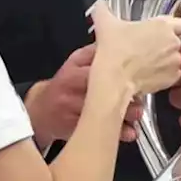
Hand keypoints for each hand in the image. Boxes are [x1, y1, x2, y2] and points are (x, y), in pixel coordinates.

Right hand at [24, 45, 145, 143]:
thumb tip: (118, 46)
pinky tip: (128, 133)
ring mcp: (69, 110)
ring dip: (121, 117)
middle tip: (139, 102)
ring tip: (136, 116)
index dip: (118, 75)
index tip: (136, 78)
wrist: (40, 110)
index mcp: (72, 71)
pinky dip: (114, 134)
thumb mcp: (74, 63)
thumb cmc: (64, 85)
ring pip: (98, 113)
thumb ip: (94, 54)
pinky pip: (94, 131)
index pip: (96, 70)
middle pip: (98, 93)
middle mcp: (69, 89)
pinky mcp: (70, 128)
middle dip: (122, 98)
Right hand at [91, 1, 180, 96]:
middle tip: (149, 46)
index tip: (164, 30)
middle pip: (177, 41)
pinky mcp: (171, 79)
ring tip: (146, 62)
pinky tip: (148, 73)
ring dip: (165, 59)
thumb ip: (104, 10)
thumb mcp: (105, 23)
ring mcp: (174, 62)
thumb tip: (101, 7)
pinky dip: (163, 74)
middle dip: (166, 44)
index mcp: (163, 26)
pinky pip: (172, 74)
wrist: (114, 78)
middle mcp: (173, 43)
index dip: (174, 26)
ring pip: (175, 58)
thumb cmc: (114, 52)